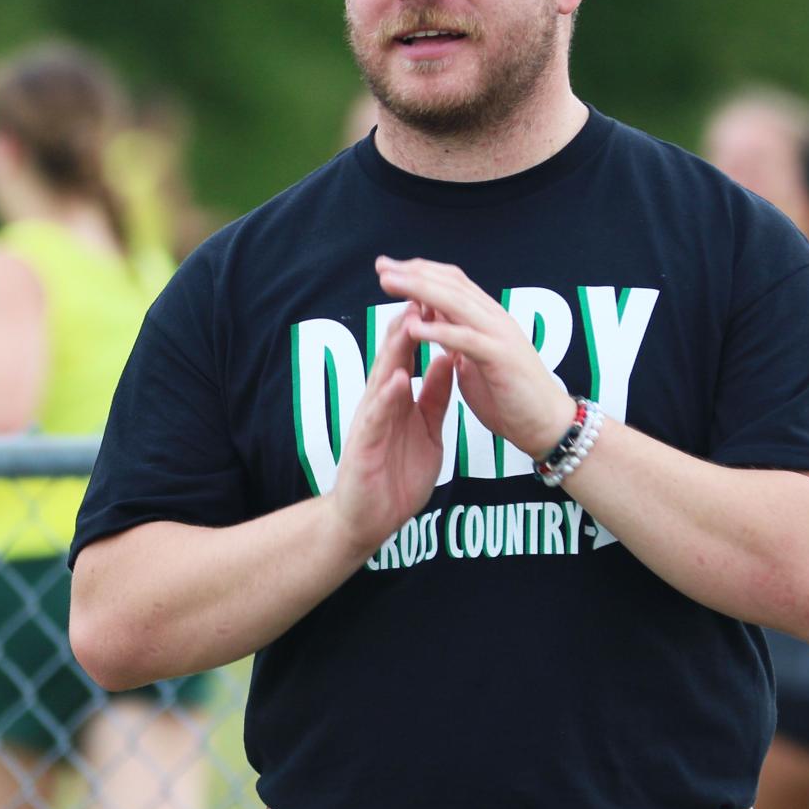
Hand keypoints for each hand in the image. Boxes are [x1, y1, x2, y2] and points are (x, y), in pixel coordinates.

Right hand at [327, 314, 455, 551]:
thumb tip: (444, 359)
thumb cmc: (394, 475)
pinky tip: (396, 379)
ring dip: (394, 351)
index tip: (441, 294)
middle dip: (407, 324)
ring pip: (381, 378)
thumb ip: (433, 396)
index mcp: (397, 398)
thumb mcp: (426, 429)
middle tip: (420, 289)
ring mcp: (369, 422)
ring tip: (407, 321)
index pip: (410, 354)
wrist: (368, 520)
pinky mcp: (364, 446)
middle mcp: (380, 403)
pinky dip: (386, 397)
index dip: (425, 324)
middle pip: (394, 356)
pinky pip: (376, 418)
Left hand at [375, 256, 577, 457]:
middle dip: (413, 273)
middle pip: (451, 284)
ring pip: (457, 303)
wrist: (546, 425)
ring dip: (420, 290)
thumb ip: (456, 340)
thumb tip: (433, 323)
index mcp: (487, 319)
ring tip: (390, 284)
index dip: (420, 272)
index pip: (451, 282)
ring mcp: (499, 336)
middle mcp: (494, 319)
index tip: (389, 269)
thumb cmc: (512, 397)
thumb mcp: (474, 362)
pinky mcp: (501, 358)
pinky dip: (439, 331)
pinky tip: (414, 327)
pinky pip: (466, 339)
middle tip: (381, 266)